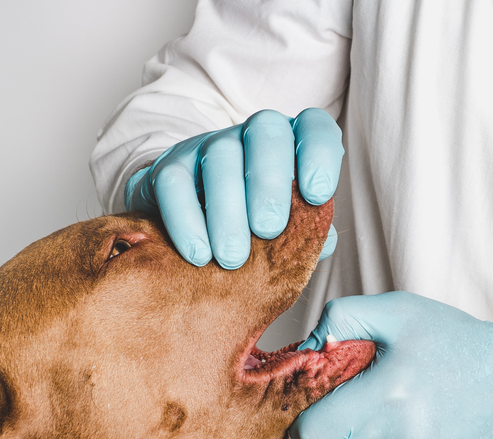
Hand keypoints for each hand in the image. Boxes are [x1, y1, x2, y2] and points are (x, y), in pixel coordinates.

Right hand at [125, 108, 343, 268]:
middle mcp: (251, 135)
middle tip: (268, 229)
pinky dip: (186, 220)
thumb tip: (322, 244)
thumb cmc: (253, 227)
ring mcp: (209, 146)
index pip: (313, 128)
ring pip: (219, 158)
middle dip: (270, 182)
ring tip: (233, 257)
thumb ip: (306, 233)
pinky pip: (174, 183)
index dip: (319, 154)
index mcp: (291, 145)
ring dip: (228, 210)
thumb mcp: (284, 229)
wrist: (191, 223)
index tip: (317, 194)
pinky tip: (199, 254)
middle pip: (265, 132)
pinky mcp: (170, 166)